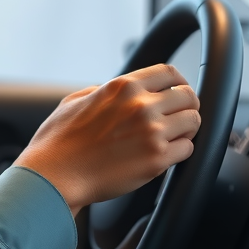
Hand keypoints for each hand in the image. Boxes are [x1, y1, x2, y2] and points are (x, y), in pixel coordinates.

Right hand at [16, 63, 200, 215]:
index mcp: (122, 87)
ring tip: (173, 138)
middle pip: (188, 96)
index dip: (178, 82)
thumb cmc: (57, 142)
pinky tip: (165, 155)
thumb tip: (113, 92)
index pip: (169, 73)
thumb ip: (100, 91)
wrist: (54, 175)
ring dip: (186, 130)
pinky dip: (180, 152)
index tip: (177, 91)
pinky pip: (187, 149)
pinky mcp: (157, 159)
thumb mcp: (74, 102)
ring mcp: (151, 131)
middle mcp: (140, 105)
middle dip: (186, 106)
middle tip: (178, 118)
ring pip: (193, 122)